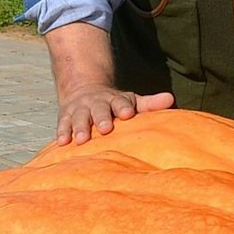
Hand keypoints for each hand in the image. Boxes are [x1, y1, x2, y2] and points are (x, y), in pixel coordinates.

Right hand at [54, 83, 174, 145]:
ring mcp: (80, 109)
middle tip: (105, 129)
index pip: (121, 102)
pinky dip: (63, 132)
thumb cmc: (115, 104)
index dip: (123, 107)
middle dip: (101, 118)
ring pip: (80, 117)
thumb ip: (150, 103)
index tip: (127, 114)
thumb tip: (171, 99)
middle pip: (99, 109)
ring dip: (80, 128)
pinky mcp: (66, 116)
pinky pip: (63, 124)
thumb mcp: (132, 101)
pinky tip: (62, 142)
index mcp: (115, 100)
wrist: (85, 90)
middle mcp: (97, 103)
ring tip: (82, 140)